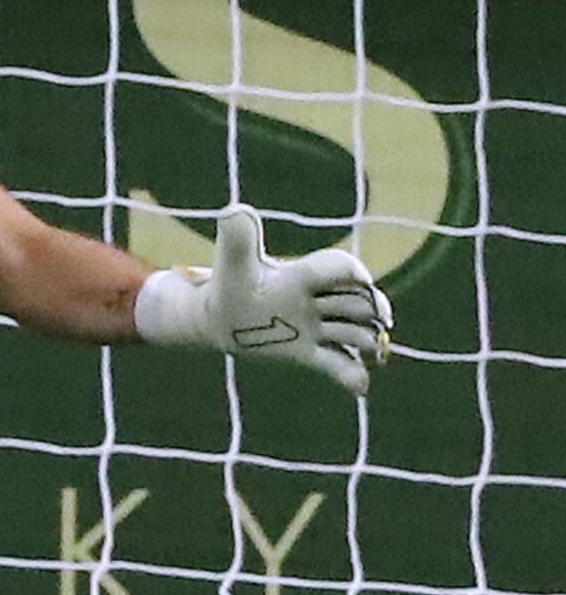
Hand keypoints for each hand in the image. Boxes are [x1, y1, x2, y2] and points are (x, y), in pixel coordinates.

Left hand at [134, 206, 394, 395]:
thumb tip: (236, 210)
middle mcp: (315, 301)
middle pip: (358, 302)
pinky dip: (353, 376)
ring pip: (355, 334)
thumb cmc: (230, 284)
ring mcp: (314, 329)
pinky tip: (358, 384)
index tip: (362, 281)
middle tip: (377, 317)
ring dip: (367, 340)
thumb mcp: (232, 261)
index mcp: (302, 276)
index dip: (354, 272)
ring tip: (371, 349)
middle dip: (369, 308)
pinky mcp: (307, 354)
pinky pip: (339, 366)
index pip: (340, 268)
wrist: (215, 319)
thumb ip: (237, 237)